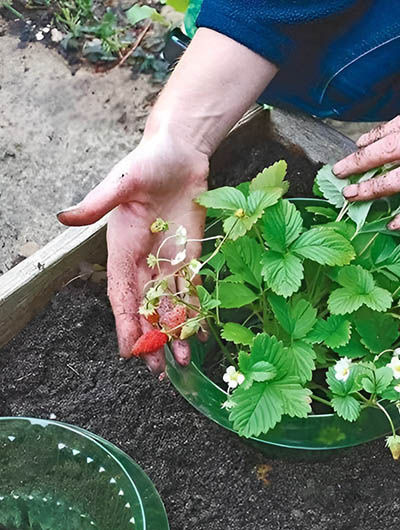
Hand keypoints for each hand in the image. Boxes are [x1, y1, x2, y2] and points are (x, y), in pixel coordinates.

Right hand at [57, 131, 207, 371]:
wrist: (180, 154)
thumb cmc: (148, 162)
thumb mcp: (123, 180)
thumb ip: (99, 202)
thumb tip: (64, 217)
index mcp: (121, 248)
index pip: (121, 293)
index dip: (125, 322)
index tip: (129, 351)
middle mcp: (142, 261)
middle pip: (146, 308)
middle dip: (151, 339)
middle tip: (158, 370)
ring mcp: (167, 261)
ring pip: (170, 304)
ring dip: (176, 333)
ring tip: (184, 361)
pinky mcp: (189, 256)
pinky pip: (192, 289)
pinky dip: (196, 311)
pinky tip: (201, 333)